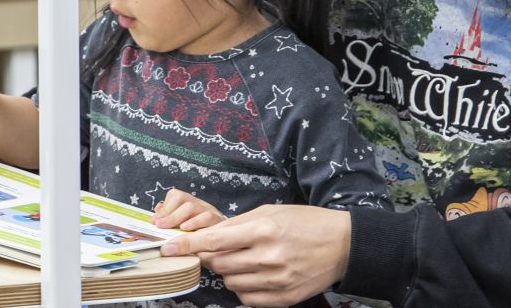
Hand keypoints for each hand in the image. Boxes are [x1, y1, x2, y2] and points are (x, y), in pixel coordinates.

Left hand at [152, 189, 225, 230]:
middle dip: (168, 213)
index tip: (155, 222)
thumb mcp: (186, 227)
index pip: (175, 196)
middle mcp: (200, 205)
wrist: (230, 239)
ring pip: (190, 206)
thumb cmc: (204, 235)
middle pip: (181, 198)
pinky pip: (206, 218)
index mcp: (191, 203)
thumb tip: (156, 215)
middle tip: (159, 226)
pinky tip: (186, 229)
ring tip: (170, 229)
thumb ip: (171, 218)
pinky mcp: (219, 222)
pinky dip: (194, 223)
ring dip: (176, 218)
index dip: (164, 208)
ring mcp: (210, 212)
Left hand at [161, 204, 351, 306]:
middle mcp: (268, 256)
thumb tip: (208, 236)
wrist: (343, 245)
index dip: (187, 245)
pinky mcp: (283, 298)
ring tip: (246, 259)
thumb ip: (239, 224)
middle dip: (212, 256)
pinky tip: (255, 274)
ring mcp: (276, 280)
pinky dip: (243, 287)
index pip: (214, 240)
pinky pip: (247, 298)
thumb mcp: (272, 211)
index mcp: (263, 229)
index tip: (168, 247)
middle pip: (219, 263)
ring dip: (229, 272)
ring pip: (230, 282)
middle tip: (222, 248)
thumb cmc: (306, 223)